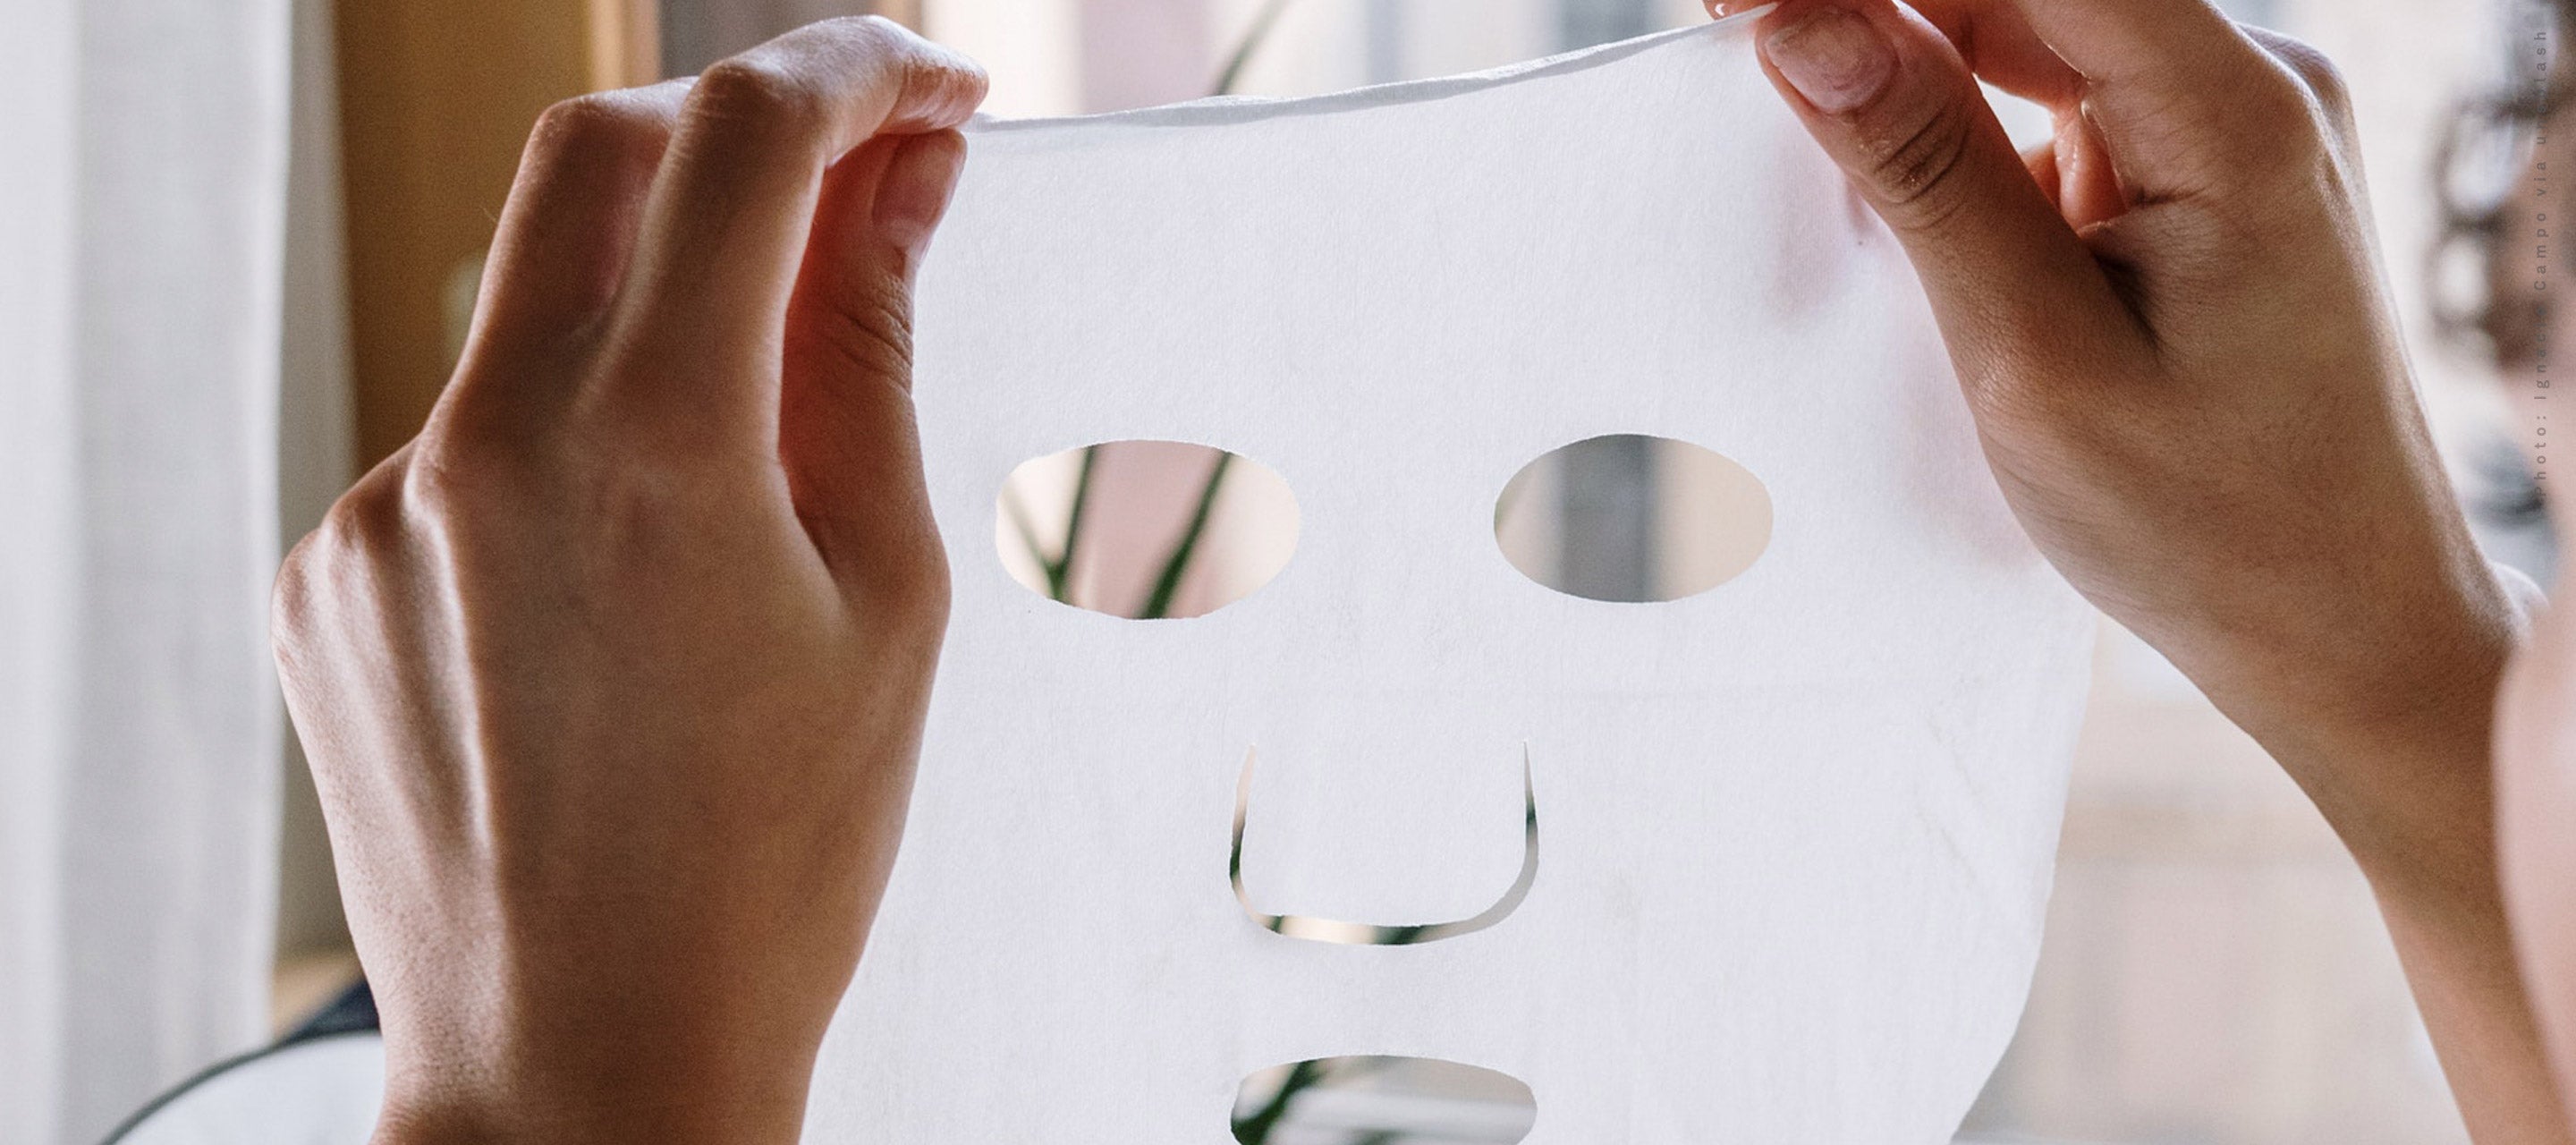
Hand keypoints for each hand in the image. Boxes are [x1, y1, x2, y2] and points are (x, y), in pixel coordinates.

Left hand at [270, 18, 982, 1143]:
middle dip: (741, 128)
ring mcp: (379, 508)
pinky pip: (464, 424)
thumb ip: (871, 354)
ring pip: (531, 297)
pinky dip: (570, 425)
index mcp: (656, 454)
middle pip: (599, 148)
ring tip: (757, 449)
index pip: (744, 138)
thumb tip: (905, 180)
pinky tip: (636, 566)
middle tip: (857, 185)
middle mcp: (483, 450)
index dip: (856, 70)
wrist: (586, 1065)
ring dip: (658, 298)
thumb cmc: (776, 864)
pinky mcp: (326, 568)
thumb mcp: (885, 598)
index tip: (931, 88)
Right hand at [1716, 0, 2565, 1135]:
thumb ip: (1927, 175)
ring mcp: (2223, 125)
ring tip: (1760, 67)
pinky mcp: (2193, 170)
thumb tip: (1806, 25)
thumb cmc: (2212, 524)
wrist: (2344, 624)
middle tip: (1719, 29)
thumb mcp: (2037, 359)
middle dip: (1868, 8)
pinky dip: (1950, 110)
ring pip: (2023, 28)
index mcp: (2233, 114)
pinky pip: (2048, 95)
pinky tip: (1864, 139)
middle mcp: (2246, 86)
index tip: (1733, 2)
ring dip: (1898, 49)